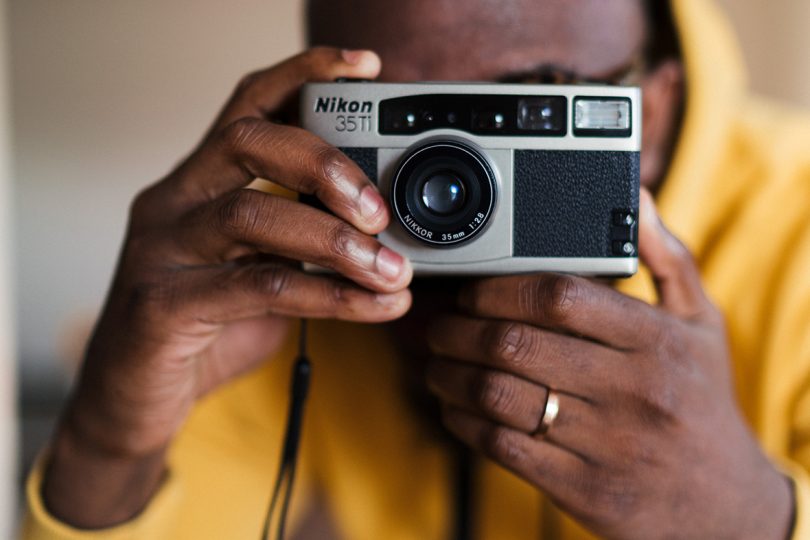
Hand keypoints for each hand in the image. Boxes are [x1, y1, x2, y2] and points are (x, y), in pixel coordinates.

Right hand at [44, 47, 412, 527]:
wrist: (135, 403)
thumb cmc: (203, 328)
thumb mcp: (258, 270)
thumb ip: (299, 241)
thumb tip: (382, 231)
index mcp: (197, 183)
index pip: (247, 106)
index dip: (303, 74)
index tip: (364, 67)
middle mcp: (172, 202)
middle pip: (247, 140)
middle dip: (327, 165)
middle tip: (381, 211)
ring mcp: (160, 250)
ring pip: (252, 214)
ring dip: (337, 241)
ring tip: (393, 270)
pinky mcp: (162, 305)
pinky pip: (258, 288)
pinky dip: (329, 295)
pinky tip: (374, 308)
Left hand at [426, 191, 793, 539]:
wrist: (725, 504)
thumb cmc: (703, 403)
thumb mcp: (702, 325)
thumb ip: (668, 258)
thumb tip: (635, 196)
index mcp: (656, 340)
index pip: (559, 296)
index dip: (498, 288)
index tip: (471, 290)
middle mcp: (632, 390)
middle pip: (516, 344)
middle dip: (458, 330)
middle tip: (439, 325)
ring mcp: (606, 443)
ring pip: (499, 395)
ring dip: (449, 375)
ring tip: (435, 363)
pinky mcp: (582, 488)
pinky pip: (502, 446)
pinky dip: (463, 421)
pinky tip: (454, 406)